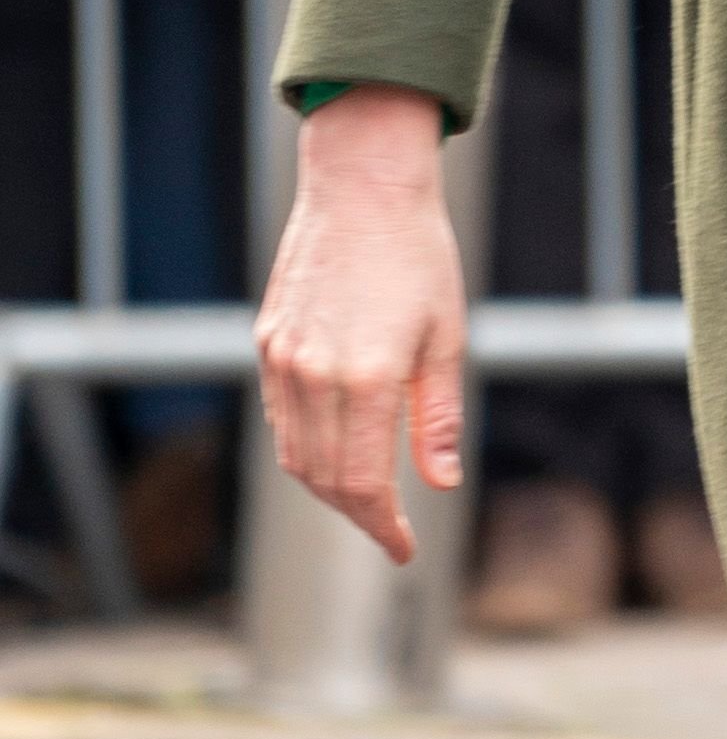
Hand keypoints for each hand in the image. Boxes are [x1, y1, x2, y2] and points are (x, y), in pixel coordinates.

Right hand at [256, 87, 467, 564]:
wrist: (362, 189)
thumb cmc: (420, 258)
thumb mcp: (446, 339)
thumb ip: (437, 418)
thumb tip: (441, 483)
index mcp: (365, 379)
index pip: (364, 485)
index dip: (384, 527)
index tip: (405, 549)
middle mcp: (314, 375)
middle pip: (324, 479)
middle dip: (358, 515)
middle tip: (391, 530)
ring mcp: (283, 359)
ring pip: (294, 454)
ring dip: (327, 487)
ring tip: (368, 499)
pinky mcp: (268, 342)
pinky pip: (281, 417)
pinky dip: (305, 446)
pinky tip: (337, 449)